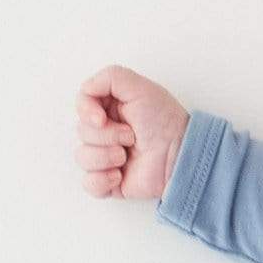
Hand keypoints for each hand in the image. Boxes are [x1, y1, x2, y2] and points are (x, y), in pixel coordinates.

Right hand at [74, 65, 189, 202]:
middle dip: (106, 136)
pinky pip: (89, 184)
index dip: (86, 112)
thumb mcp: (140, 87)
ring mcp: (107, 158)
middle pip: (82, 133)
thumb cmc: (166, 121)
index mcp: (110, 109)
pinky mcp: (111, 182)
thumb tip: (85, 90)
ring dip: (105, 157)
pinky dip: (101, 180)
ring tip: (126, 156)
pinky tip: (119, 176)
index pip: (81, 106)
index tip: (101, 119)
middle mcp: (106, 132)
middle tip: (132, 137)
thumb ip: (109, 78)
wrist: (181, 154)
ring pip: (82, 157)